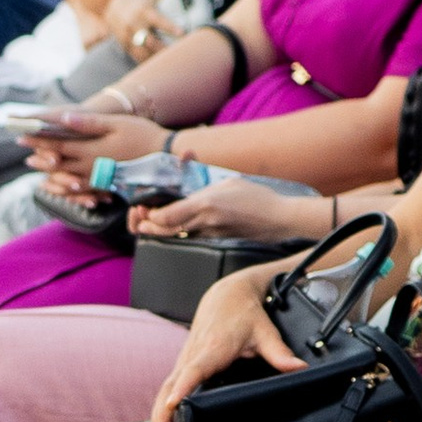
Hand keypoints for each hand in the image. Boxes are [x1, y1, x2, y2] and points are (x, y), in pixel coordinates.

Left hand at [24, 105, 153, 178]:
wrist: (165, 156)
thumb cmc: (142, 134)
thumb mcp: (115, 123)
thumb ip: (88, 123)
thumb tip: (63, 120)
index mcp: (91, 150)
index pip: (58, 146)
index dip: (39, 141)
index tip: (22, 137)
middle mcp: (92, 167)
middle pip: (60, 164)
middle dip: (42, 159)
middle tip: (26, 158)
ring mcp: (100, 178)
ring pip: (70, 179)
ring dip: (54, 175)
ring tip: (41, 173)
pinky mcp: (109, 184)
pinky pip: (85, 190)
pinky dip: (72, 190)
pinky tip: (68, 188)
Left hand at [133, 178, 329, 243]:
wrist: (280, 219)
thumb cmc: (258, 197)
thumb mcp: (227, 182)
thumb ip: (203, 187)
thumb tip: (187, 190)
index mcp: (205, 204)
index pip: (165, 217)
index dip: (149, 216)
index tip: (143, 209)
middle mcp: (205, 221)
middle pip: (166, 230)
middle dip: (148, 227)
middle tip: (140, 221)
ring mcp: (212, 233)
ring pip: (178, 234)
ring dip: (162, 229)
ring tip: (152, 222)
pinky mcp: (219, 239)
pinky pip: (193, 235)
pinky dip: (181, 230)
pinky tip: (177, 223)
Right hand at [149, 260, 307, 421]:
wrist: (225, 295)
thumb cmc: (244, 314)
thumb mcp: (265, 331)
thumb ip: (280, 352)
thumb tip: (300, 369)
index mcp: (213, 347)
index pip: (195, 369)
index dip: (183, 387)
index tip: (173, 404)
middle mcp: (193, 354)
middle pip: (171, 386)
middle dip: (163, 413)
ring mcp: (185, 359)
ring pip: (165, 389)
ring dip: (159, 415)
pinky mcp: (183, 364)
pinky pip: (168, 386)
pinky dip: (162, 407)